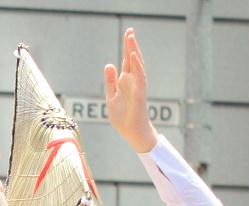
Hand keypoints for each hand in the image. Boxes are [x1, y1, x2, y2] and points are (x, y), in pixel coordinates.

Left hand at [104, 28, 158, 153]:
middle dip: (130, 45)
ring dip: (134, 52)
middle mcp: (132, 81)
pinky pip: (140, 78)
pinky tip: (134, 57)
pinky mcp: (140, 94)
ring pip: (137, 66)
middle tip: (130, 30)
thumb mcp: (111, 96)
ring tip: (131, 39)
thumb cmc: (122, 116)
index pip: (126, 61)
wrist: (131, 132)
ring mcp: (137, 86)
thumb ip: (110, 81)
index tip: (127, 34)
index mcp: (125, 82)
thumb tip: (108, 64)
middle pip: (132, 60)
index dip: (126, 48)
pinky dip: (137, 67)